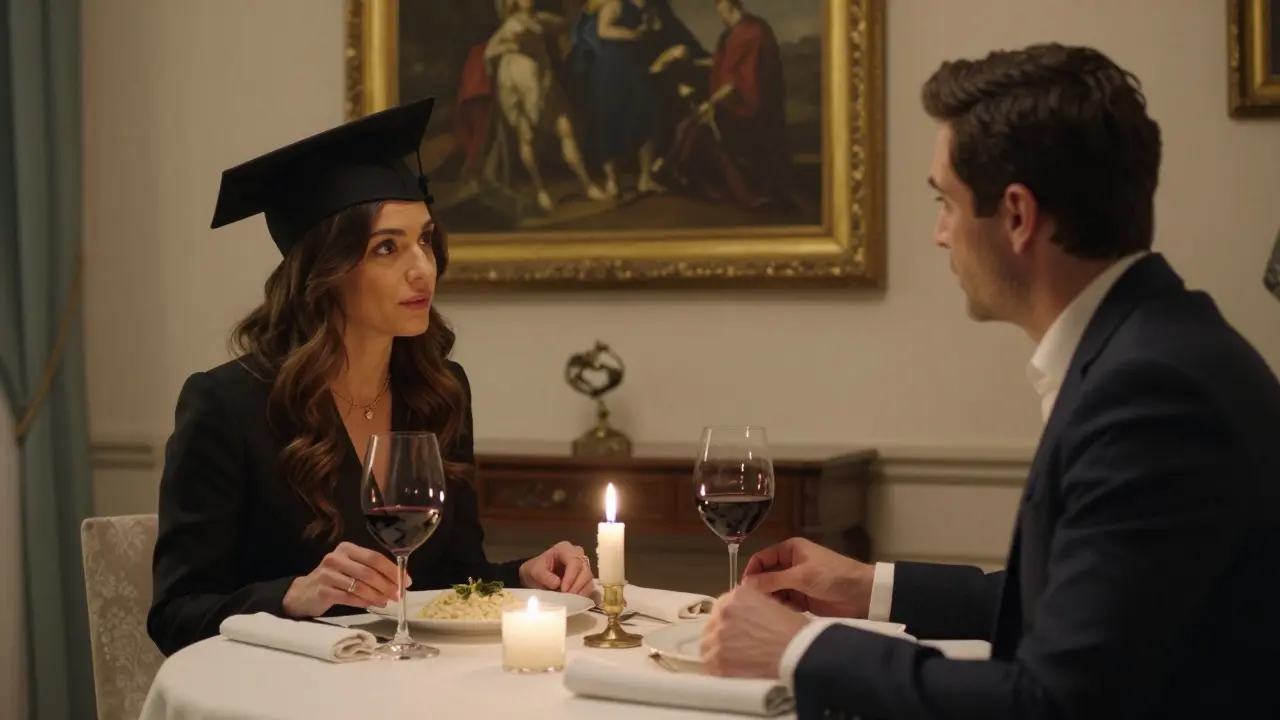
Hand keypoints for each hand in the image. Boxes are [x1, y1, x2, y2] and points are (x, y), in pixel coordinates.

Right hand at [281, 542, 409, 617]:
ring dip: (376, 595)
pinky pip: (349, 597)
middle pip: (368, 572)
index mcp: (347, 548)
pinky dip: (363, 602)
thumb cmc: (334, 579)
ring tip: (385, 602)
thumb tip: (399, 581)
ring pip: (359, 585)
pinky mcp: (323, 590)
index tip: (406, 581)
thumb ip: (371, 570)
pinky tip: (371, 605)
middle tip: (397, 595)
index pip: (374, 557)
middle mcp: (336, 558)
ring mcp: (327, 574)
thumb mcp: (351, 568)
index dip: (392, 570)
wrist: (304, 593)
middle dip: (386, 585)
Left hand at [518, 541, 594, 595]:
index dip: (571, 576)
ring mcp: (583, 566)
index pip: (574, 561)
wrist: (536, 576)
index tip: (564, 590)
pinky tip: (575, 601)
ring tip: (570, 600)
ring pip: (589, 579)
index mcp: (565, 549)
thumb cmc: (535, 570)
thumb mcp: (534, 571)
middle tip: (567, 596)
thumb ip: (544, 575)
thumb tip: (557, 583)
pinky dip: (584, 594)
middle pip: (585, 570)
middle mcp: (577, 555)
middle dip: (577, 585)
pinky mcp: (584, 577)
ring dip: (581, 591)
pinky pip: (589, 586)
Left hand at [700, 586, 808, 678]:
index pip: (722, 607)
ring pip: (707, 646)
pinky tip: (735, 672)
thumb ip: (753, 606)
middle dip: (722, 636)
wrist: (799, 655)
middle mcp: (723, 614)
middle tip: (738, 647)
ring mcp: (718, 638)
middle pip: (712, 626)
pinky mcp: (717, 662)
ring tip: (736, 661)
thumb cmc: (794, 633)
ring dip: (718, 652)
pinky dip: (720, 669)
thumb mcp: (774, 605)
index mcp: (737, 596)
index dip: (730, 620)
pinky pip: (710, 666)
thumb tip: (746, 614)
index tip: (736, 630)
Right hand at [742, 537, 873, 617]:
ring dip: (769, 600)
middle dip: (759, 589)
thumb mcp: (801, 576)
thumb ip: (773, 580)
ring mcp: (796, 582)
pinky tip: (777, 616)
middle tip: (750, 605)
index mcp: (790, 550)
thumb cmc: (832, 577)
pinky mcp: (803, 599)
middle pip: (766, 576)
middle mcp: (790, 564)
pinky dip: (780, 608)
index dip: (751, 572)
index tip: (743, 589)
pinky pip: (784, 603)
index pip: (762, 559)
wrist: (862, 595)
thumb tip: (745, 585)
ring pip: (774, 591)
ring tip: (764, 612)